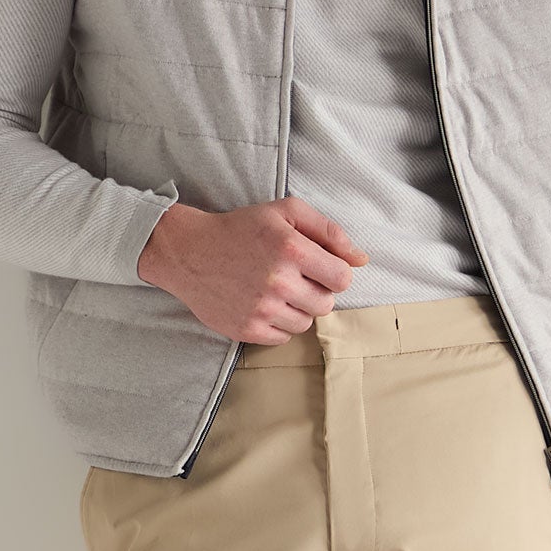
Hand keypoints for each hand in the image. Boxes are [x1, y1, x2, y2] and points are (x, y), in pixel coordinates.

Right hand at [136, 196, 368, 341]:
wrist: (189, 252)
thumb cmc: (241, 229)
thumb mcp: (285, 213)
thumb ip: (329, 232)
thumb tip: (362, 260)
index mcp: (291, 249)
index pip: (343, 278)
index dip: (334, 273)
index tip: (317, 267)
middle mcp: (277, 281)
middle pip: (326, 304)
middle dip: (316, 291)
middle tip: (293, 277)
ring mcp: (261, 309)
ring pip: (306, 322)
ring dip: (297, 308)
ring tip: (276, 290)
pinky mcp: (246, 330)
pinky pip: (283, 337)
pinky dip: (278, 324)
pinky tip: (262, 304)